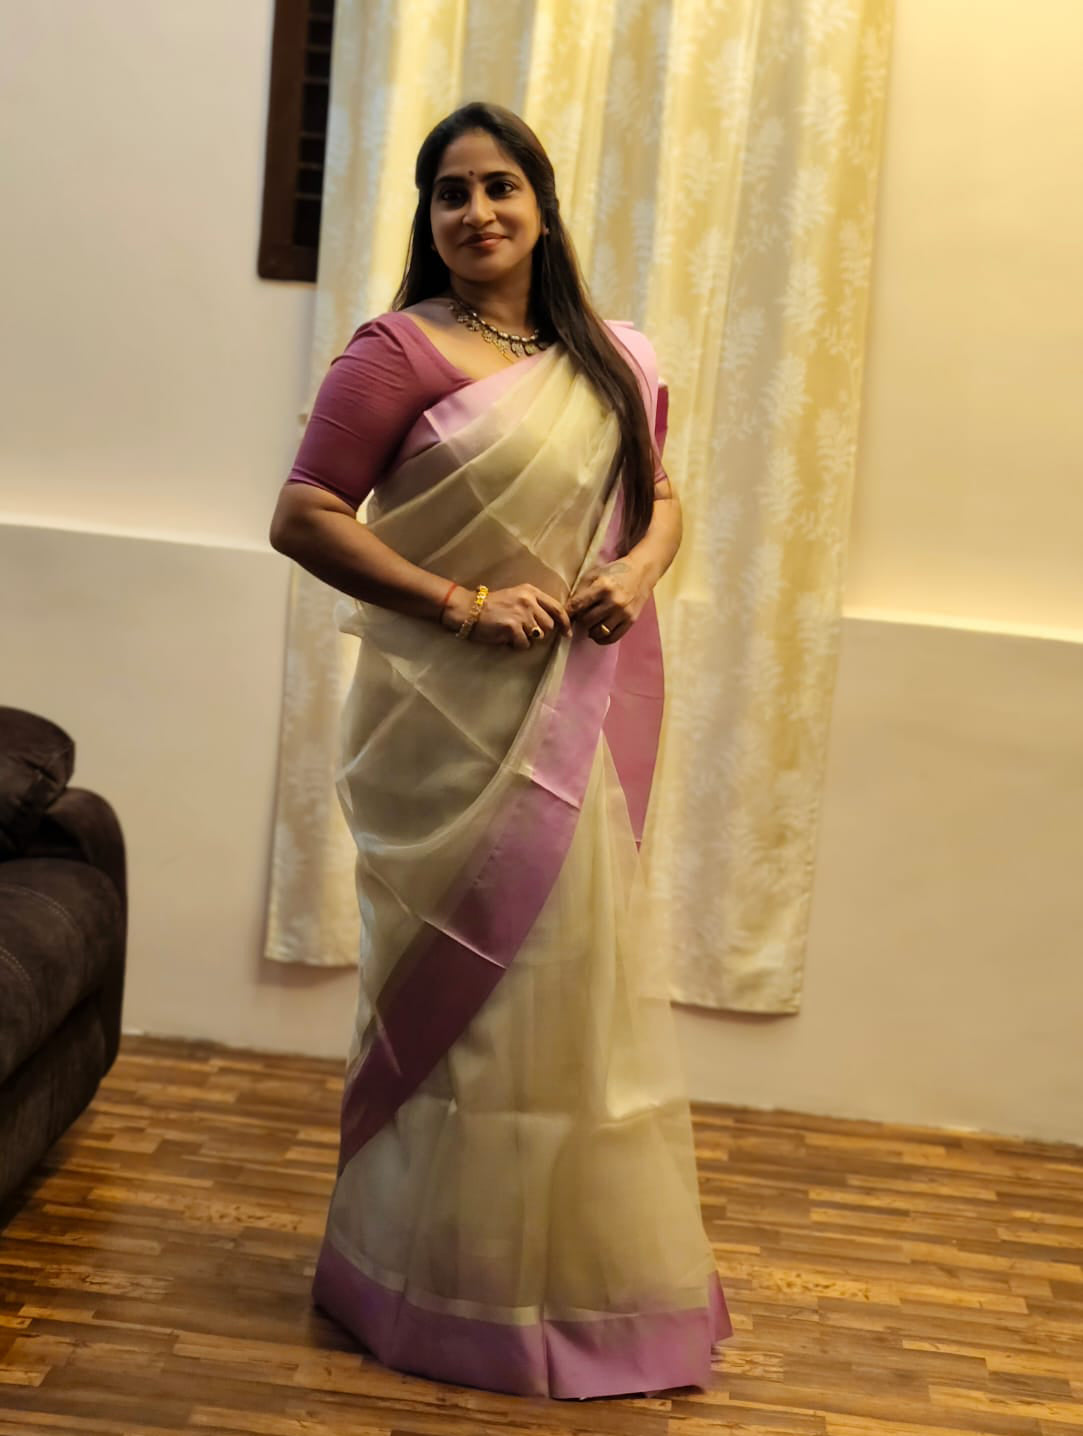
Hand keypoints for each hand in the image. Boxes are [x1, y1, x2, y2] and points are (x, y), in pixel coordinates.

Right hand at [443, 583, 571, 650]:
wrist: (468, 609)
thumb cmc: (492, 605)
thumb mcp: (516, 597)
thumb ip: (534, 606)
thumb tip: (553, 624)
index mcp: (531, 592)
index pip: (557, 608)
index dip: (565, 623)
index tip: (566, 633)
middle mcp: (529, 601)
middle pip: (549, 626)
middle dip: (540, 632)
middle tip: (525, 632)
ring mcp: (521, 614)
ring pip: (538, 636)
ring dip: (528, 639)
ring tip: (514, 634)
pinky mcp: (512, 627)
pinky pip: (524, 644)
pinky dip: (516, 645)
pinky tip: (506, 638)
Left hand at [567, 559, 650, 643]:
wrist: (641, 572)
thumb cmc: (614, 572)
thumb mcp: (594, 574)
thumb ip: (580, 591)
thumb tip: (568, 611)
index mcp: (602, 587)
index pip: (577, 605)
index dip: (567, 614)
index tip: (563, 618)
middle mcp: (613, 601)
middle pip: (586, 620)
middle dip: (580, 620)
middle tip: (580, 617)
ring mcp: (623, 613)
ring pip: (598, 631)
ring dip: (590, 631)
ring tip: (590, 625)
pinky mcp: (630, 621)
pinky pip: (612, 638)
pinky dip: (602, 639)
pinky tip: (598, 633)